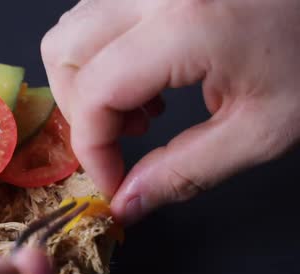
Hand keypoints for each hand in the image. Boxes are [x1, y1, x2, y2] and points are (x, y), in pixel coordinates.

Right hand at [42, 0, 299, 222]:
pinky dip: (103, 55)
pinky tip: (147, 77)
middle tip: (121, 141)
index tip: (113, 181)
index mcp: (186, 26)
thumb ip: (185, 172)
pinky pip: (97, 15)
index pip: (94, 93)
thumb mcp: (261, 130)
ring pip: (73, 30)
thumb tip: (127, 203)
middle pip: (65, 53)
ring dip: (87, 81)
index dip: (92, 149)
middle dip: (79, 111)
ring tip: (139, 108)